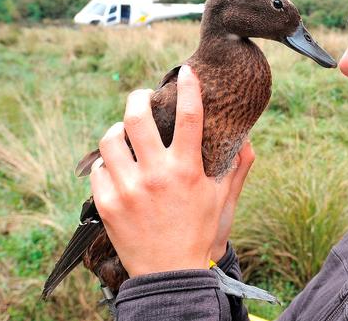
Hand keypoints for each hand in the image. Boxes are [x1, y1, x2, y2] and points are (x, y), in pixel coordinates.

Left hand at [90, 65, 248, 275]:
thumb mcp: (223, 199)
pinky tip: (118, 167)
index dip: (189, 88)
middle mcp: (155, 174)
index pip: (189, 116)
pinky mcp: (107, 204)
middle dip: (138, 97)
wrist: (170, 274)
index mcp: (187, 169)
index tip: (186, 72)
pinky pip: (99, 169)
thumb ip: (237, 167)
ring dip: (118, 130)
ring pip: (110, 139)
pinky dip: (108, 163)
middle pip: (136, 117)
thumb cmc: (199, 232)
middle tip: (143, 97)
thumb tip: (248, 140)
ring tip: (125, 134)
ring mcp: (127, 189)